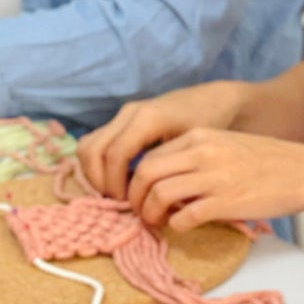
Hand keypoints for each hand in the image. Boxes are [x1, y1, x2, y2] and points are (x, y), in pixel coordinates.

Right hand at [78, 81, 250, 197]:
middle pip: (93, 149)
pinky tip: (118, 181)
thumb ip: (172, 170)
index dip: (114, 183)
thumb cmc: (210, 125)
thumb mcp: (195, 148)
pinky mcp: (121, 120)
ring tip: (115, 193)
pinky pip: (96, 142)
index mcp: (148, 119)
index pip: (115, 154)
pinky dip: (98, 164)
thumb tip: (153, 202)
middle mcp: (130, 113)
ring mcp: (123, 114)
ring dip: (94, 173)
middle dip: (99, 180)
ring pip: (88, 145)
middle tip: (117, 201)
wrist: (215, 100)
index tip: (127, 203)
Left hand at [126, 127, 303, 232]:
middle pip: (145, 173)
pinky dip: (176, 225)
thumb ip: (195, 156)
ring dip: (150, 214)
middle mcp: (202, 153)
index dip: (136, 180)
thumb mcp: (225, 145)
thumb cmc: (266, 161)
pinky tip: (184, 226)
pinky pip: (184, 217)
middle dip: (134, 197)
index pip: (149, 156)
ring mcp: (214, 177)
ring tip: (158, 222)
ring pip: (158, 194)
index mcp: (200, 136)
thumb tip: (163, 178)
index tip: (140, 195)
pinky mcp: (226, 202)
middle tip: (140, 212)